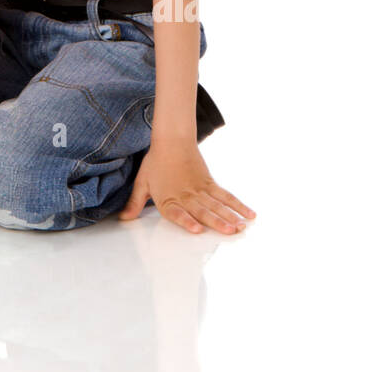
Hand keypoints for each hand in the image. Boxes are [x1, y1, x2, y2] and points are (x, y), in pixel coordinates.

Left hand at [118, 140, 255, 234]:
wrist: (171, 140)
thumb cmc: (155, 163)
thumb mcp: (142, 183)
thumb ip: (135, 203)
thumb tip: (123, 219)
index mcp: (168, 199)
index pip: (177, 213)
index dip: (187, 221)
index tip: (197, 229)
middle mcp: (186, 196)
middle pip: (203, 211)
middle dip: (217, 222)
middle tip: (230, 231)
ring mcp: (200, 190)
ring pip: (217, 205)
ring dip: (230, 216)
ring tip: (241, 226)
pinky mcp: (210, 184)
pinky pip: (225, 196)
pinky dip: (238, 204)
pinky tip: (249, 214)